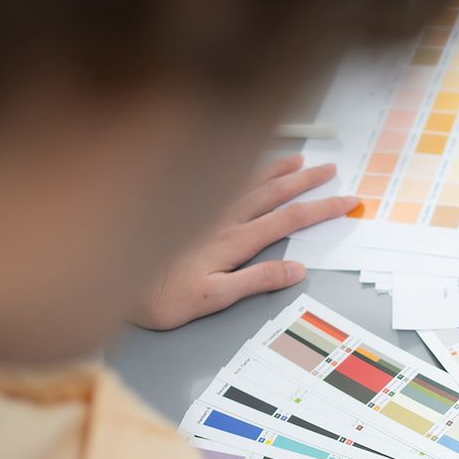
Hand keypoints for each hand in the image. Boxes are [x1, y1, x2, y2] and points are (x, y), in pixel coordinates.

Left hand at [129, 155, 356, 329]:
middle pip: (274, 194)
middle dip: (306, 181)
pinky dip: (242, 168)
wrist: (111, 276)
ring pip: (249, 181)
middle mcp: (222, 219)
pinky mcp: (186, 207)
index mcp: (234, 241)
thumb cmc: (159, 296)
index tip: (347, 201)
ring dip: (277, 169)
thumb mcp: (212, 299)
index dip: (320, 209)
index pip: (288, 220)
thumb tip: (296, 269)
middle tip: (332, 170)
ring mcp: (204, 210)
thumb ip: (254, 282)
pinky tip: (249, 164)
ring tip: (301, 160)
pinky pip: (223, 180)